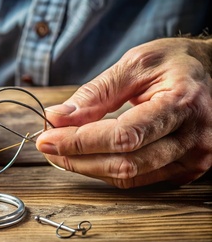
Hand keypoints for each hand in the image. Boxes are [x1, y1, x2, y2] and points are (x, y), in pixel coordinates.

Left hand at [36, 38, 211, 187]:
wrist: (211, 71)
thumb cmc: (174, 63)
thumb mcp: (135, 64)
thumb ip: (96, 93)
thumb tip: (57, 118)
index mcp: (182, 103)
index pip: (124, 136)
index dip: (80, 142)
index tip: (47, 138)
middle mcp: (195, 137)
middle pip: (125, 163)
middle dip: (78, 158)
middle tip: (48, 145)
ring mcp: (195, 158)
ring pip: (129, 176)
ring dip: (88, 167)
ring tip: (62, 150)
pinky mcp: (187, 170)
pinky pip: (139, 179)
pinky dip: (107, 169)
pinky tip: (88, 156)